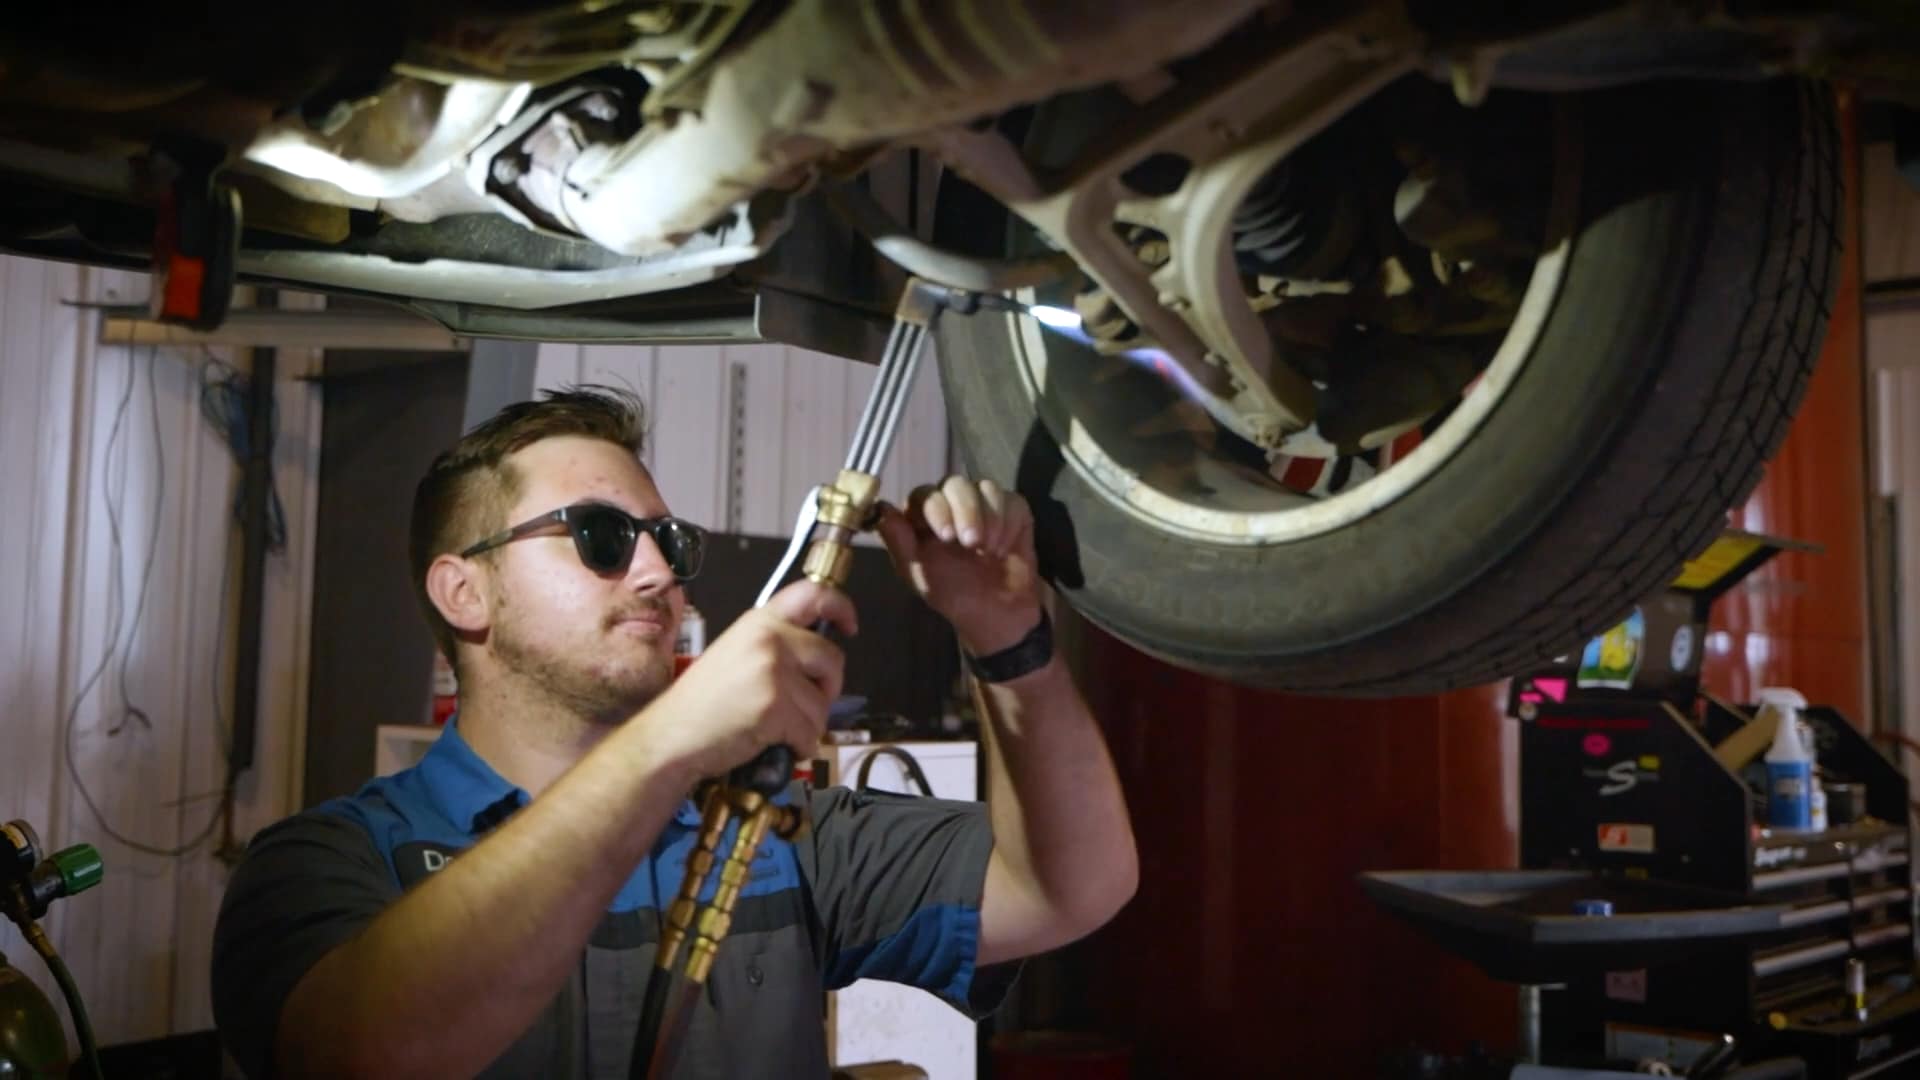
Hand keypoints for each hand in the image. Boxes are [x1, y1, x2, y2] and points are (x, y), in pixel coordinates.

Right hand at [638, 581, 855, 780]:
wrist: (670, 737)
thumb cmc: (700, 705)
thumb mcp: (735, 654)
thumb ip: (774, 646)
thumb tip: (817, 659)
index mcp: (758, 621)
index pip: (813, 595)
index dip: (840, 607)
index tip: (849, 626)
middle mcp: (768, 638)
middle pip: (831, 657)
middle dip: (827, 688)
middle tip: (802, 705)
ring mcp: (773, 671)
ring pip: (823, 703)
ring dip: (807, 725)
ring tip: (774, 728)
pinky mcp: (776, 706)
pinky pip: (811, 732)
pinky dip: (798, 746)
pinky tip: (771, 743)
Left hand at [877, 476, 1043, 654]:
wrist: (996, 613)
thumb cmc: (952, 593)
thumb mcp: (919, 575)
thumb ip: (899, 542)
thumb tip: (880, 508)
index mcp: (922, 516)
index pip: (924, 495)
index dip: (936, 510)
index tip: (947, 537)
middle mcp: (951, 502)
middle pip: (955, 484)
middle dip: (966, 512)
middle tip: (973, 544)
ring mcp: (982, 502)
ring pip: (985, 488)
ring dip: (989, 519)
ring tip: (989, 552)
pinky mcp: (1012, 508)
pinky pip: (1012, 501)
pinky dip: (1008, 523)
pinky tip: (1003, 549)